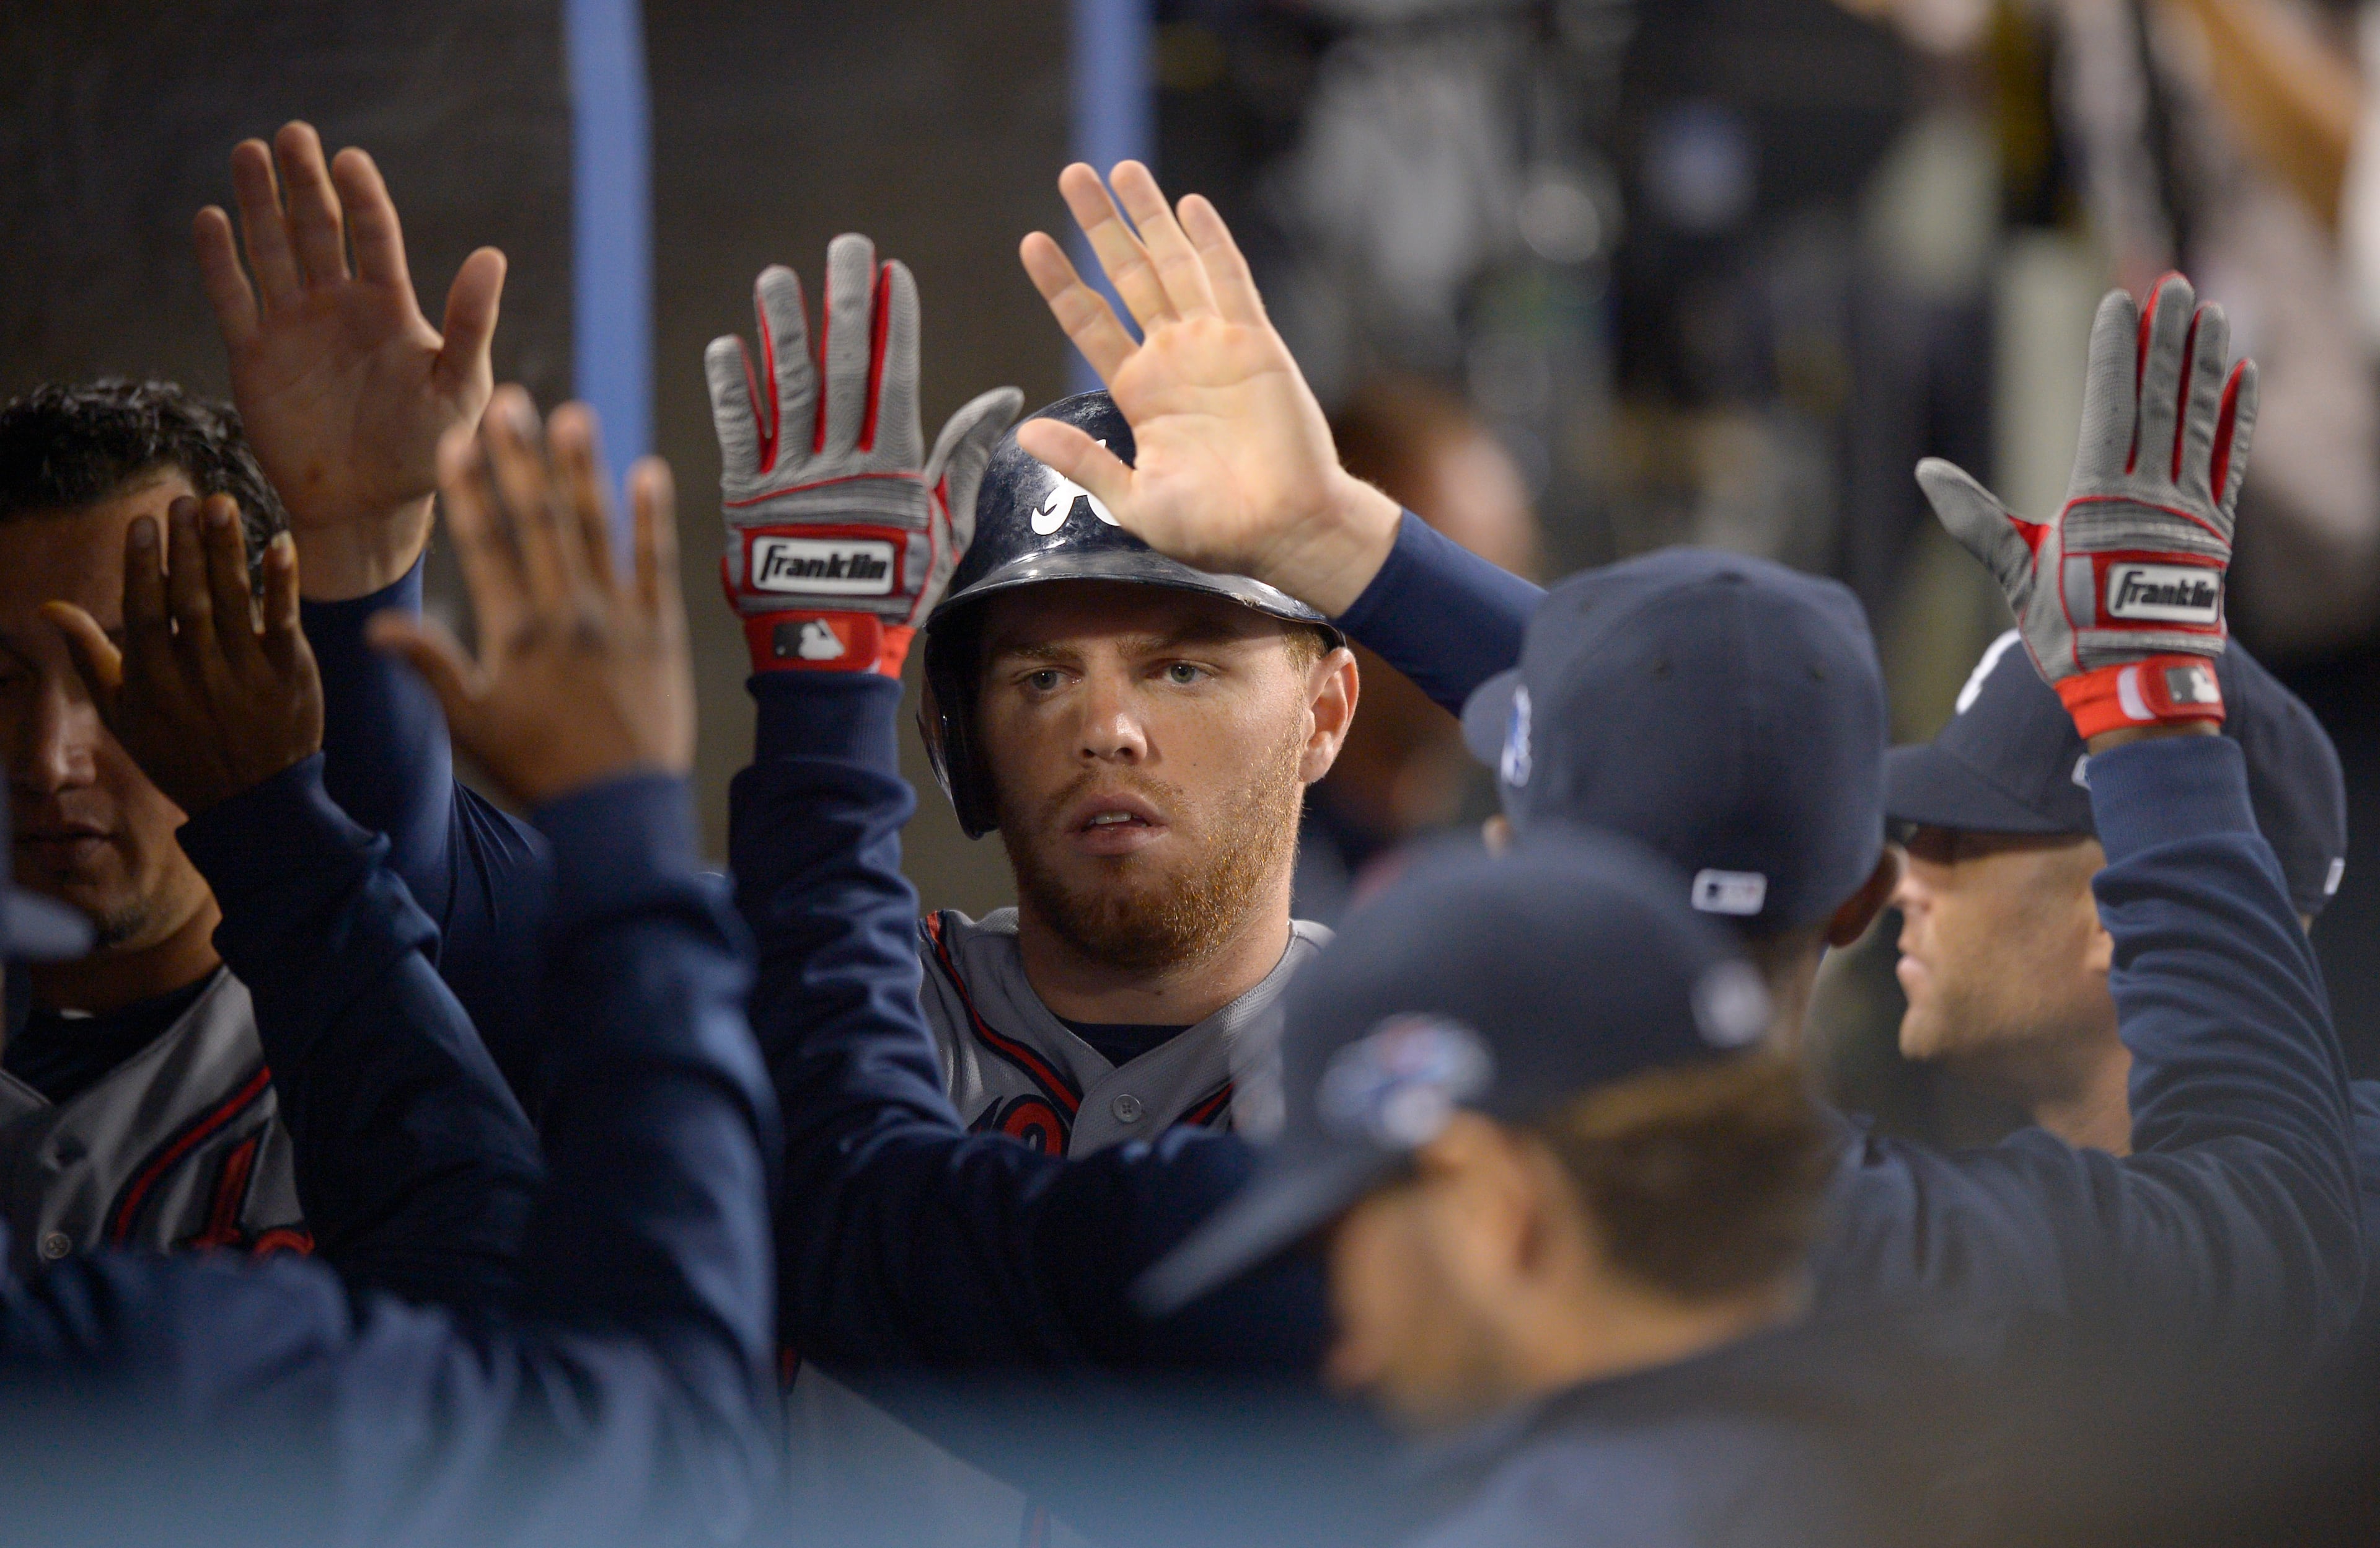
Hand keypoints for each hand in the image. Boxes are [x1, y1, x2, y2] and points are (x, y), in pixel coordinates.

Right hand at [44, 497, 322, 816]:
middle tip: (185, 500)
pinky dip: (282, 583)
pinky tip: (280, 543)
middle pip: (190, 600)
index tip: (143, 522)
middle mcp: (198, 674)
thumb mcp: (122, 713)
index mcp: (153, 681)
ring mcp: (247, 674)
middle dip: (186, 548)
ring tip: (220, 504)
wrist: (254, 800)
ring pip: (234, 602)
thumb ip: (88, 656)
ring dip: (227, 550)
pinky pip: (285, 621)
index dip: (142, 566)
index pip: (144, 613)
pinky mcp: (290, 675)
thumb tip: (49, 608)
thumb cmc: (179, 751)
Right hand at [196, 121, 505, 600]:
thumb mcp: (460, 388)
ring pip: (272, 251)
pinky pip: (233, 300)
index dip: (362, 198)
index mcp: (391, 308)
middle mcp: (339, 306)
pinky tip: (211, 219)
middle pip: (318, 230)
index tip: (350, 159)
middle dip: (305, 183)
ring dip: (260, 204)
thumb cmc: (427, 451)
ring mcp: (294, 326)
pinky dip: (220, 263)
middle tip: (293, 135)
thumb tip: (491, 255)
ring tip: (250, 153)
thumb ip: (471, 324)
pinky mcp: (255, 356)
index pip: (374, 238)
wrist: (371, 507)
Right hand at [367, 387, 692, 808]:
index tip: (458, 443)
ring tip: (570, 415)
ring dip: (582, 470)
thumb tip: (378, 625)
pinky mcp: (662, 630)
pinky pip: (657, 563)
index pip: (486, 547)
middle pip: (539, 523)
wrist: (619, 811)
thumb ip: (429, 667)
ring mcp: (619, 618)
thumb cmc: (539, 770)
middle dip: (521, 459)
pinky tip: (647, 469)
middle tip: (509, 403)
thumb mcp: (473, 725)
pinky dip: (652, 517)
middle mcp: (566, 615)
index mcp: (516, 634)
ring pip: (595, 531)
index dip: (470, 492)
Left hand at [704, 237, 1018, 675]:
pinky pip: (739, 433)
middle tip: (844, 246)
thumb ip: (966, 457)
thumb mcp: (946, 526)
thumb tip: (1006, 397)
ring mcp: (792, 478)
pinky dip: (733, 389)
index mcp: (894, 468)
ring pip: (788, 389)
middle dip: (845, 302)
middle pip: (844, 368)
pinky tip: (728, 345)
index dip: (892, 321)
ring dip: (782, 328)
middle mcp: (842, 464)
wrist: (831, 647)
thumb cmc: (899, 586)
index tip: (890, 272)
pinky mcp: (747, 497)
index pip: (895, 377)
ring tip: (777, 277)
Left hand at [1015, 161, 1400, 616]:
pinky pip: (1231, 280)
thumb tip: (1024, 436)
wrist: (1285, 530)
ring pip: (1175, 265)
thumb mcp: (1135, 501)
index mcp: (1140, 395)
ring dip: (1149, 218)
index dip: (1061, 282)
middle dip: (1101, 225)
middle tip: (1072, 174)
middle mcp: (1174, 360)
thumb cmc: (1215, 529)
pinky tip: (1190, 205)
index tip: (1032, 241)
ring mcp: (1214, 346)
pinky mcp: (1256, 343)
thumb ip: (1084, 463)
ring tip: (1121, 169)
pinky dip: (1210, 241)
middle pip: (1128, 276)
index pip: (1089, 323)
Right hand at [1917, 273, 2256, 739]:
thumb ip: (1977, 519)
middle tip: (2178, 285)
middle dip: (2169, 340)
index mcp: (2100, 499)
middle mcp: (2153, 494)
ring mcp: (2192, 508)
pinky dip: (2240, 415)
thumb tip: (1926, 472)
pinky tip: (2246, 374)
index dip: (2115, 353)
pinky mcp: (2218, 527)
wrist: (2140, 685)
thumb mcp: (2016, 575)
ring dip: (2207, 364)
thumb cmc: (2071, 634)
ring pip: (2200, 420)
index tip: (2121, 303)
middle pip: (2162, 401)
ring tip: (2214, 312)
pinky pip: (2234, 459)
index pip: (2111, 407)